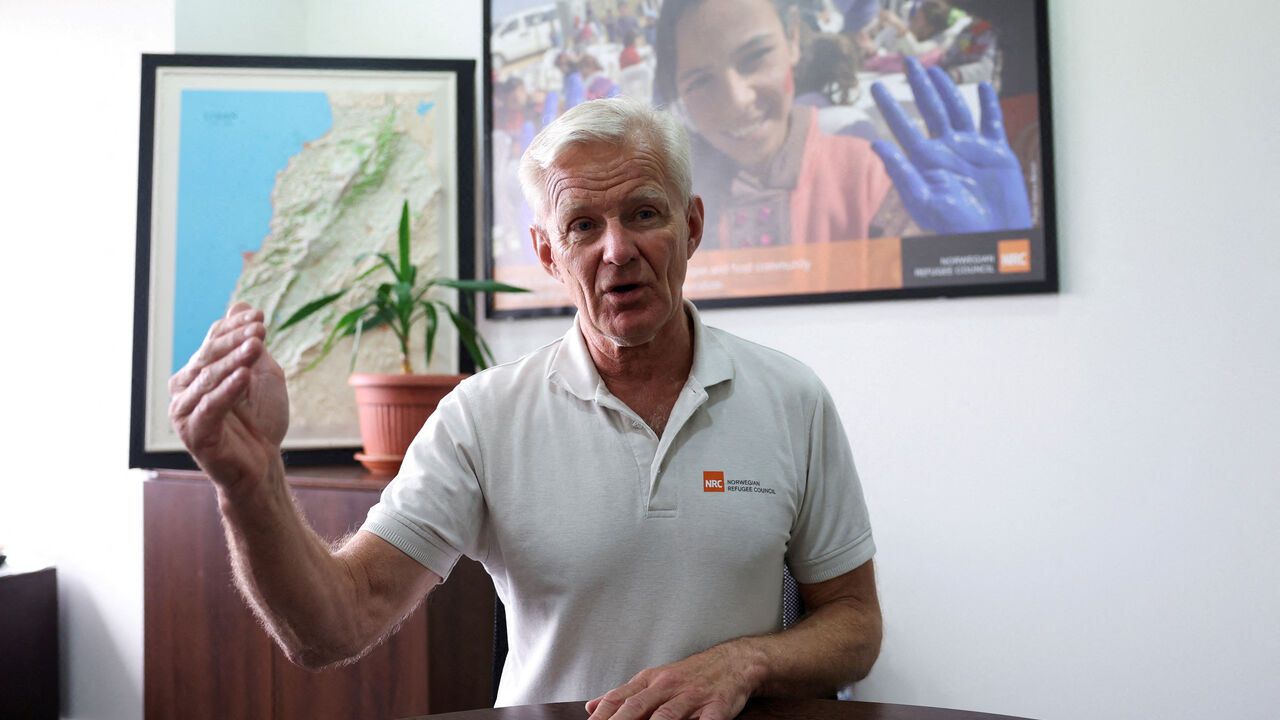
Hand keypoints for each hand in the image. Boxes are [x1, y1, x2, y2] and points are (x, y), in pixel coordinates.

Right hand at [168, 302, 288, 492]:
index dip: (235, 326)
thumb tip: (241, 303)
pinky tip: (244, 376)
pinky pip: (210, 407)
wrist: (263, 463)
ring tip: (256, 346)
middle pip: (208, 356)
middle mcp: (185, 388)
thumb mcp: (262, 374)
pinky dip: (227, 391)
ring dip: (233, 360)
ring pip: (208, 378)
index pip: (213, 341)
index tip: (260, 315)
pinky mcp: (193, 433)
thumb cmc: (261, 420)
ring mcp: (184, 411)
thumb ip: (250, 343)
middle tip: (260, 329)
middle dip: (235, 340)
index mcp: (198, 372)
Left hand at [584, 643, 757, 719]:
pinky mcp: (716, 706)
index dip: (602, 715)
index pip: (619, 699)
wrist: (733, 662)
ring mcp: (692, 697)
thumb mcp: (654, 679)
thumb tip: (592, 707)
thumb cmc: (691, 675)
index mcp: (651, 681)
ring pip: (666, 716)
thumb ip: (625, 695)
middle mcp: (668, 687)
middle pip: (637, 707)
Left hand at [870, 57, 1031, 232]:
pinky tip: (984, 88)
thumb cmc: (955, 227)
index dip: (890, 106)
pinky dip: (990, 106)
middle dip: (919, 86)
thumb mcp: (923, 201)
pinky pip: (992, 123)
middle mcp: (948, 150)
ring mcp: (972, 149)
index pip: (904, 127)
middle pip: (931, 110)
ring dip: (948, 89)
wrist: (992, 237)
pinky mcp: (997, 152)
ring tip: (935, 70)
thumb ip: (901, 173)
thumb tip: (876, 145)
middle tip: (907, 62)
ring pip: (958, 110)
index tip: (874, 87)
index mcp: (927, 161)